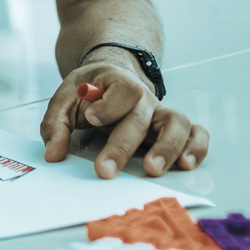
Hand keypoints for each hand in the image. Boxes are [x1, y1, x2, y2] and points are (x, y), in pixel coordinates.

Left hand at [41, 64, 209, 178]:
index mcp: (117, 82)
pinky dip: (196, 147)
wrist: (110, 79)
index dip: (109, 105)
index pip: (121, 90)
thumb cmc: (89, 92)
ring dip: (167, 147)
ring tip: (152, 169)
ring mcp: (161, 112)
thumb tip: (53, 154)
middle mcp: (144, 98)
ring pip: (176, 123)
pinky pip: (196, 133)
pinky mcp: (173, 128)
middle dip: (122, 146)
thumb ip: (56, 124)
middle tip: (105, 170)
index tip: (92, 118)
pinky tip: (185, 165)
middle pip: (140, 118)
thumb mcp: (66, 98)